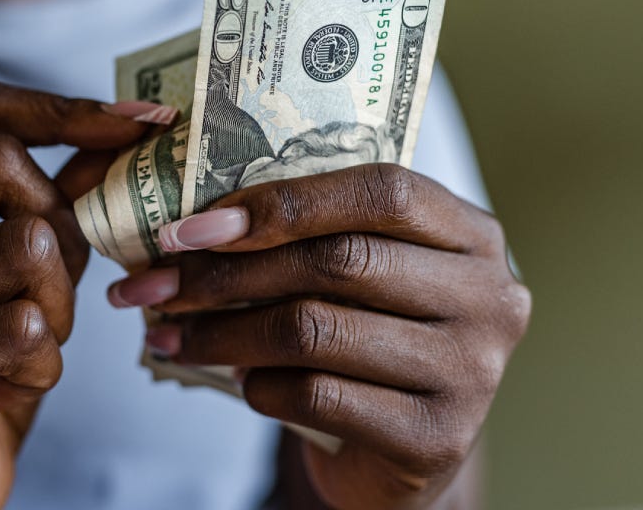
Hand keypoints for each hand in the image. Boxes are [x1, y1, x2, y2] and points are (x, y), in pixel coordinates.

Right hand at [0, 82, 169, 509]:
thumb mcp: (13, 275)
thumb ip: (49, 205)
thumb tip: (118, 133)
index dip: (64, 108)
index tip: (143, 122)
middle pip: (0, 163)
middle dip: (60, 228)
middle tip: (49, 293)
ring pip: (23, 246)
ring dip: (57, 307)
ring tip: (27, 348)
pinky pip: (24, 328)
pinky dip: (43, 365)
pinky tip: (8, 388)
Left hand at [108, 164, 530, 508]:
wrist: (405, 451)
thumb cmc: (370, 337)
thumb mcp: (360, 275)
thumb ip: (308, 237)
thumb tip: (186, 223)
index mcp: (472, 235)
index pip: (381, 190)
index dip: (281, 202)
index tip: (192, 226)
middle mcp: (490, 298)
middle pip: (340, 261)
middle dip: (227, 272)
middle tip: (152, 285)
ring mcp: (472, 372)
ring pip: (317, 331)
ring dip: (223, 332)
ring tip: (170, 337)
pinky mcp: (438, 439)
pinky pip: (319, 397)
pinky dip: (260, 387)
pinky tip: (239, 382)